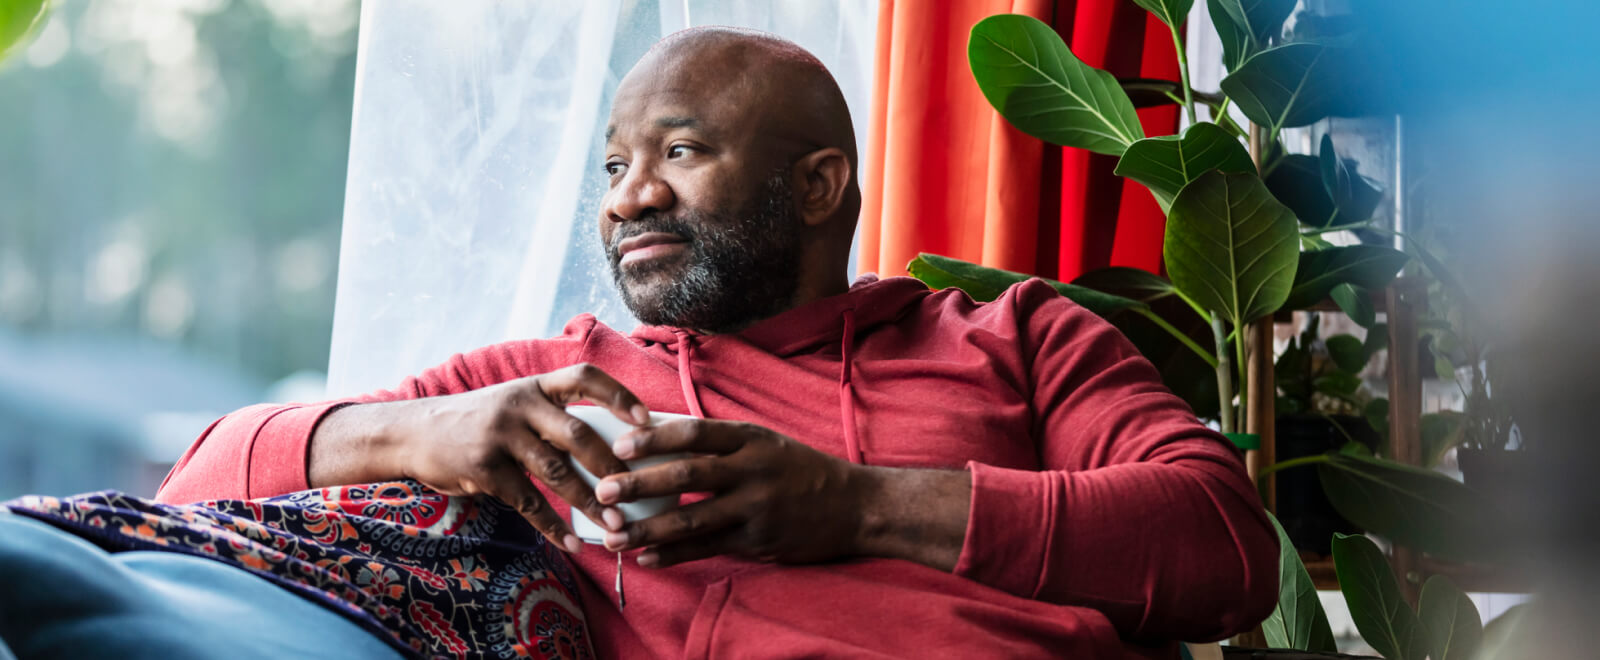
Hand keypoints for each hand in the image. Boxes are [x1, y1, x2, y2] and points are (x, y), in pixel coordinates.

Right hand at [385, 364, 647, 552]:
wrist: (414, 432)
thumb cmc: (479, 421)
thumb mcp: (514, 403)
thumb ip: (553, 416)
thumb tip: (612, 444)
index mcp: (535, 386)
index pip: (584, 377)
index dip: (619, 395)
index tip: (648, 419)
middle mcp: (520, 405)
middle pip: (577, 432)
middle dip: (612, 464)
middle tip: (640, 489)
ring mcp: (500, 437)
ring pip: (557, 472)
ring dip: (590, 502)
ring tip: (616, 526)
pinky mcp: (483, 469)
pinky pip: (527, 502)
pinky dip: (553, 526)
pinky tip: (572, 543)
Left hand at [592, 419, 873, 566]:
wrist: (855, 506)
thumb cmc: (801, 471)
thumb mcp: (767, 443)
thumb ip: (723, 443)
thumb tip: (663, 438)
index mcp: (751, 439)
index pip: (695, 433)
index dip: (654, 439)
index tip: (620, 445)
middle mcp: (752, 470)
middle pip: (687, 475)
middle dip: (639, 484)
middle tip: (602, 491)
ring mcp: (756, 507)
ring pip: (693, 519)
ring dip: (649, 529)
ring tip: (613, 536)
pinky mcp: (759, 540)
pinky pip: (709, 547)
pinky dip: (676, 554)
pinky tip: (648, 559)